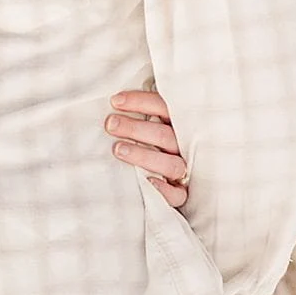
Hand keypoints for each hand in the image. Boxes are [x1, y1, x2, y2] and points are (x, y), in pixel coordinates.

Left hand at [105, 85, 189, 209]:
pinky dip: (164, 190)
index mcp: (179, 124)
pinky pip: (178, 195)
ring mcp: (185, 171)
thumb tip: (115, 98)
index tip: (115, 101)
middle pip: (165, 136)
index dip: (141, 102)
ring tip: (117, 149)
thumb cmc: (151, 141)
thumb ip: (143, 111)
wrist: (170, 176)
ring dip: (143, 156)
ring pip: (171, 164)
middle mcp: (184, 147)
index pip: (165, 108)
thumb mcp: (152, 121)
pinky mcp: (181, 194)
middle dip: (135, 128)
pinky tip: (148, 181)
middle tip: (110, 124)